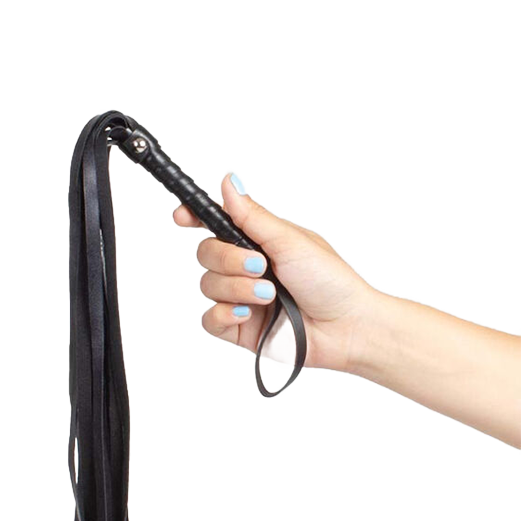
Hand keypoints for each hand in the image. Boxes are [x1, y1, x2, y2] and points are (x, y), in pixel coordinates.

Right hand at [173, 173, 374, 373]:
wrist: (345, 328)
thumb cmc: (332, 282)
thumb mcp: (291, 240)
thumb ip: (253, 216)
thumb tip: (230, 183)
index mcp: (260, 242)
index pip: (218, 224)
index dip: (196, 217)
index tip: (183, 216)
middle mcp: (248, 269)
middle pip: (207, 254)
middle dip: (229, 259)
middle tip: (260, 267)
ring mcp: (243, 299)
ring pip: (208, 286)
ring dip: (236, 289)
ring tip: (268, 296)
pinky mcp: (241, 328)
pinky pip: (211, 320)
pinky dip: (225, 315)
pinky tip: (248, 314)